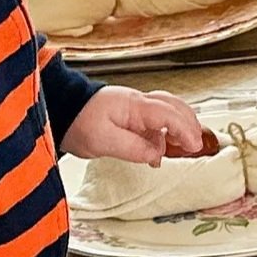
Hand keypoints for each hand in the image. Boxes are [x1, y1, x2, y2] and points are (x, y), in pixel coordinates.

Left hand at [63, 87, 211, 163]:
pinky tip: (164, 146)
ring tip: (184, 145)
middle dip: (190, 125)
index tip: (193, 147)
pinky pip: (159, 117)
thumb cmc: (78, 123)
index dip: (185, 131)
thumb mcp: (103, 141)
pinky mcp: (133, 114)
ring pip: (171, 109)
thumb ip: (134, 148)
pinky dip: (169, 129)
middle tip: (195, 146)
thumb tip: (156, 154)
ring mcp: (137, 106)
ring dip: (182, 125)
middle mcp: (140, 102)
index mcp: (134, 105)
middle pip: (177, 106)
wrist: (61, 110)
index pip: (169, 114)